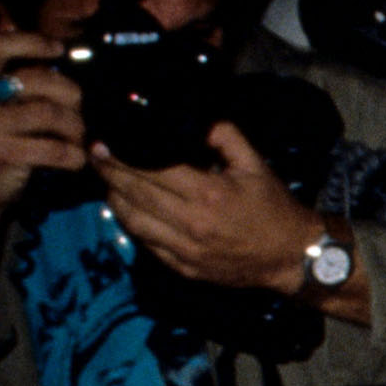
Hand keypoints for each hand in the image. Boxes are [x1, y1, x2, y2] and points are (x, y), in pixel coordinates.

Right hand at [0, 26, 84, 315]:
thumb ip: (1, 69)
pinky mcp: (5, 154)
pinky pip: (56, 148)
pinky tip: (76, 160)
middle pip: (39, 81)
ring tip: (79, 138)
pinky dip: (75, 155)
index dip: (33, 41)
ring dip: (76, 127)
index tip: (59, 49)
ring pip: (53, 114)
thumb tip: (9, 20)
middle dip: (70, 96)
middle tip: (79, 112)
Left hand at [96, 119, 318, 290]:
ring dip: (114, 200)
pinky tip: (128, 209)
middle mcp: (190, 223)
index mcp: (208, 194)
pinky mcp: (183, 268)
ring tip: (107, 181)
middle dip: (108, 173)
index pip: (150, 170)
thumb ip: (224, 136)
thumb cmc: (273, 207)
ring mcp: (184, 250)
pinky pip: (146, 244)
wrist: (291, 256)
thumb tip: (193, 117)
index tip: (102, 142)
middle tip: (94, 154)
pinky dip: (132, 224)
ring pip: (133, 222)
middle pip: (134, 194)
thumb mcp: (255, 164)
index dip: (121, 156)